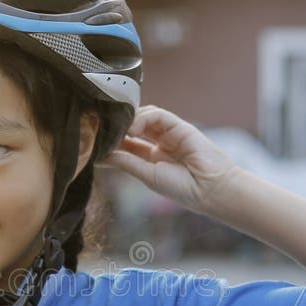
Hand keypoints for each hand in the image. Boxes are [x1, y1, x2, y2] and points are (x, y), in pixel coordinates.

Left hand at [102, 105, 236, 214]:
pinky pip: (159, 115)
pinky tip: (133, 129)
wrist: (210, 190)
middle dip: (118, 128)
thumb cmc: (182, 189)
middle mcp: (160, 143)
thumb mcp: (147, 176)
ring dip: (129, 122)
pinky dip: (144, 118)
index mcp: (152, 158)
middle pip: (133, 127)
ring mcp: (170, 134)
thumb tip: (101, 156)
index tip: (95, 142)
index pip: (127, 143)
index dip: (112, 141)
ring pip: (144, 117)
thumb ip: (126, 162)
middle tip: (103, 132)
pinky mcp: (180, 126)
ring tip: (119, 133)